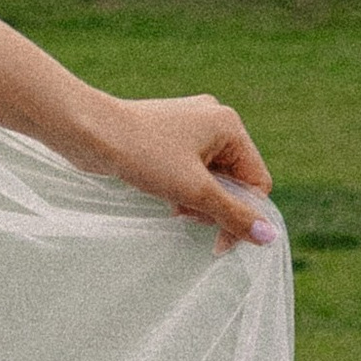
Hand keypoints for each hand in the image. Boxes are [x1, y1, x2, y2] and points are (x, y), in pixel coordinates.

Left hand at [66, 92, 275, 252]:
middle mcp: (213, 119)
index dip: (244, 215)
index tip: (220, 242)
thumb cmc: (145, 155)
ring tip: (175, 206)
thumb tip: (270, 236)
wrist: (90, 132)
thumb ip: (234, 214)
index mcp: (228, 124)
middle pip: (235, 180)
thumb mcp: (195, 191)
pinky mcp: (169, 135)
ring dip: (198, 200)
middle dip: (216, 206)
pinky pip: (192, 170)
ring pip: (212, 177)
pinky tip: (167, 198)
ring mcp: (189, 125)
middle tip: (189, 217)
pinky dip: (184, 188)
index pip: (257, 181)